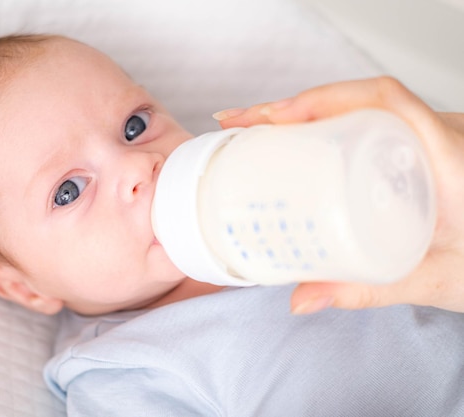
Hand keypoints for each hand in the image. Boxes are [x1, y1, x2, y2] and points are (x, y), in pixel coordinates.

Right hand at [215, 77, 463, 313]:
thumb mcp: (434, 280)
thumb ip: (367, 289)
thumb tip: (302, 297)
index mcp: (448, 156)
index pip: (381, 99)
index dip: (320, 99)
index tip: (272, 118)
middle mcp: (438, 134)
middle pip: (354, 97)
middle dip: (290, 106)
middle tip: (241, 124)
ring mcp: (428, 138)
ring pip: (357, 107)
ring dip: (303, 113)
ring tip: (255, 131)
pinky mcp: (418, 150)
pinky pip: (365, 123)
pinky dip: (323, 125)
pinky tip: (295, 143)